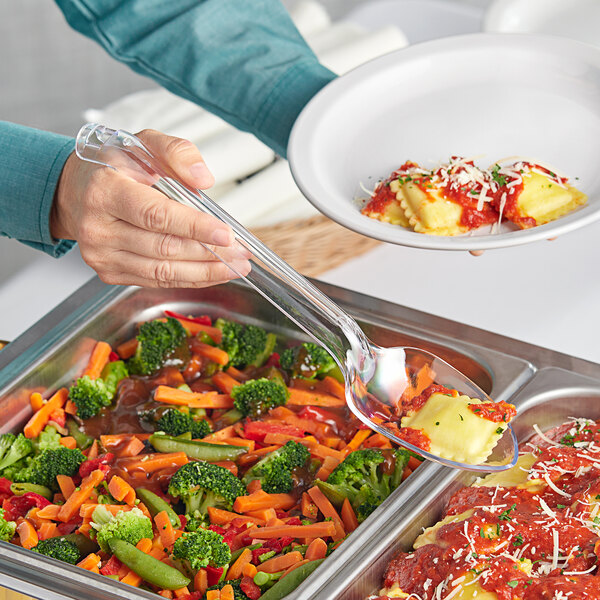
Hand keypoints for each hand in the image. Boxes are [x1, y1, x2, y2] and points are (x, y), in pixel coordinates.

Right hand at [50, 129, 250, 287]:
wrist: (76, 192)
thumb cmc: (113, 168)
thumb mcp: (143, 144)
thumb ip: (176, 153)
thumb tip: (204, 179)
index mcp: (106, 191)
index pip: (156, 215)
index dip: (194, 227)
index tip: (226, 234)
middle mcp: (98, 228)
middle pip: (164, 248)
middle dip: (209, 253)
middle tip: (241, 253)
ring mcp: (102, 255)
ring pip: (163, 271)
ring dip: (205, 272)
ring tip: (235, 267)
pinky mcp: (109, 272)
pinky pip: (156, 280)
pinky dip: (188, 279)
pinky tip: (211, 272)